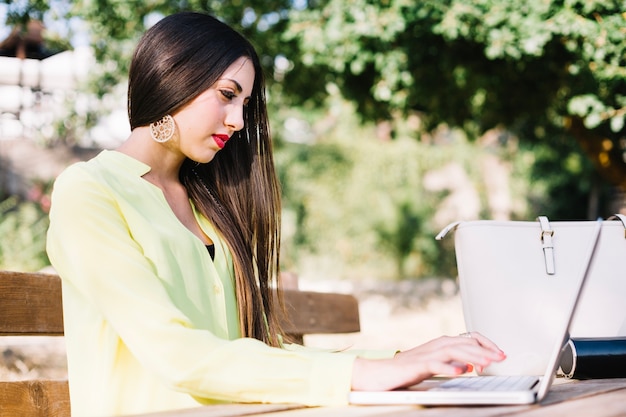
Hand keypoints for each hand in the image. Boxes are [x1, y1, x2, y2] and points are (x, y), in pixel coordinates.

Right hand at [351, 332, 505, 390]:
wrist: (382, 372)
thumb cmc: (407, 369)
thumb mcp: (434, 363)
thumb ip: (451, 362)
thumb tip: (468, 364)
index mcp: (441, 343)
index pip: (469, 337)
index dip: (486, 344)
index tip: (500, 354)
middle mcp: (436, 345)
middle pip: (465, 343)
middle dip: (486, 350)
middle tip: (501, 358)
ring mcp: (426, 354)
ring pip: (453, 351)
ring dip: (473, 356)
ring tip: (487, 363)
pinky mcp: (417, 365)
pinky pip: (435, 364)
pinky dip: (448, 367)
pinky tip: (460, 371)